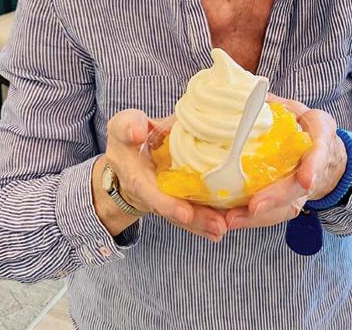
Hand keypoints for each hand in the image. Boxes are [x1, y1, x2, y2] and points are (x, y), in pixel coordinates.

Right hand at [93, 109, 227, 242]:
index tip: (185, 213)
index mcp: (137, 178)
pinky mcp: (183, 198)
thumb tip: (138, 132)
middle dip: (197, 220)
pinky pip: (197, 212)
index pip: (152, 194)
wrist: (129, 157)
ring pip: (189, 215)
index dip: (167, 205)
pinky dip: (212, 218)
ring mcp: (170, 199)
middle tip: (219, 225)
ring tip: (228, 224)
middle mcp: (154, 195)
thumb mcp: (121, 127)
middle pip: (176, 212)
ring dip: (208, 222)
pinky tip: (229, 222)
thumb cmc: (127, 137)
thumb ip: (128, 126)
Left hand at [225, 94, 347, 230]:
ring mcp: (301, 190)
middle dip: (277, 198)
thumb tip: (247, 93)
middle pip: (299, 190)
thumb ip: (274, 103)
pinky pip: (273, 213)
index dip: (313, 167)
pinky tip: (230, 220)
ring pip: (286, 208)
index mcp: (320, 140)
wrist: (324, 151)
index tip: (306, 180)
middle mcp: (313, 170)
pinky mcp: (288, 201)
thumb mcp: (295, 108)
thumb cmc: (305, 126)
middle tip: (254, 207)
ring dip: (260, 217)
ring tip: (232, 219)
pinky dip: (252, 219)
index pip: (319, 154)